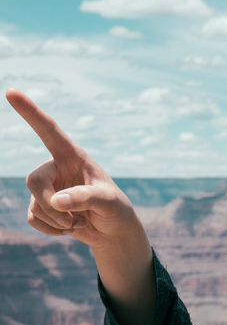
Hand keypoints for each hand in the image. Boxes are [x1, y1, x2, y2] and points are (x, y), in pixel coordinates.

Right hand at [9, 89, 155, 324]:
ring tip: (79, 222)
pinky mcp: (42, 207)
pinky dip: (51, 229)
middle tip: (73, 218)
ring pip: (35, 204)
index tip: (11, 91)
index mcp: (74, 157)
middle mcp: (57, 169)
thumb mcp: (110, 203)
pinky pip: (33, 218)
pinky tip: (69, 228)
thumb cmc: (117, 211)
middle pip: (34, 181)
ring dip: (57, 220)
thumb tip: (56, 200)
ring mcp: (48, 188)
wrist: (114, 232)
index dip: (30, 112)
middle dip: (50, 204)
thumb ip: (86, 198)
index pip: (49, 131)